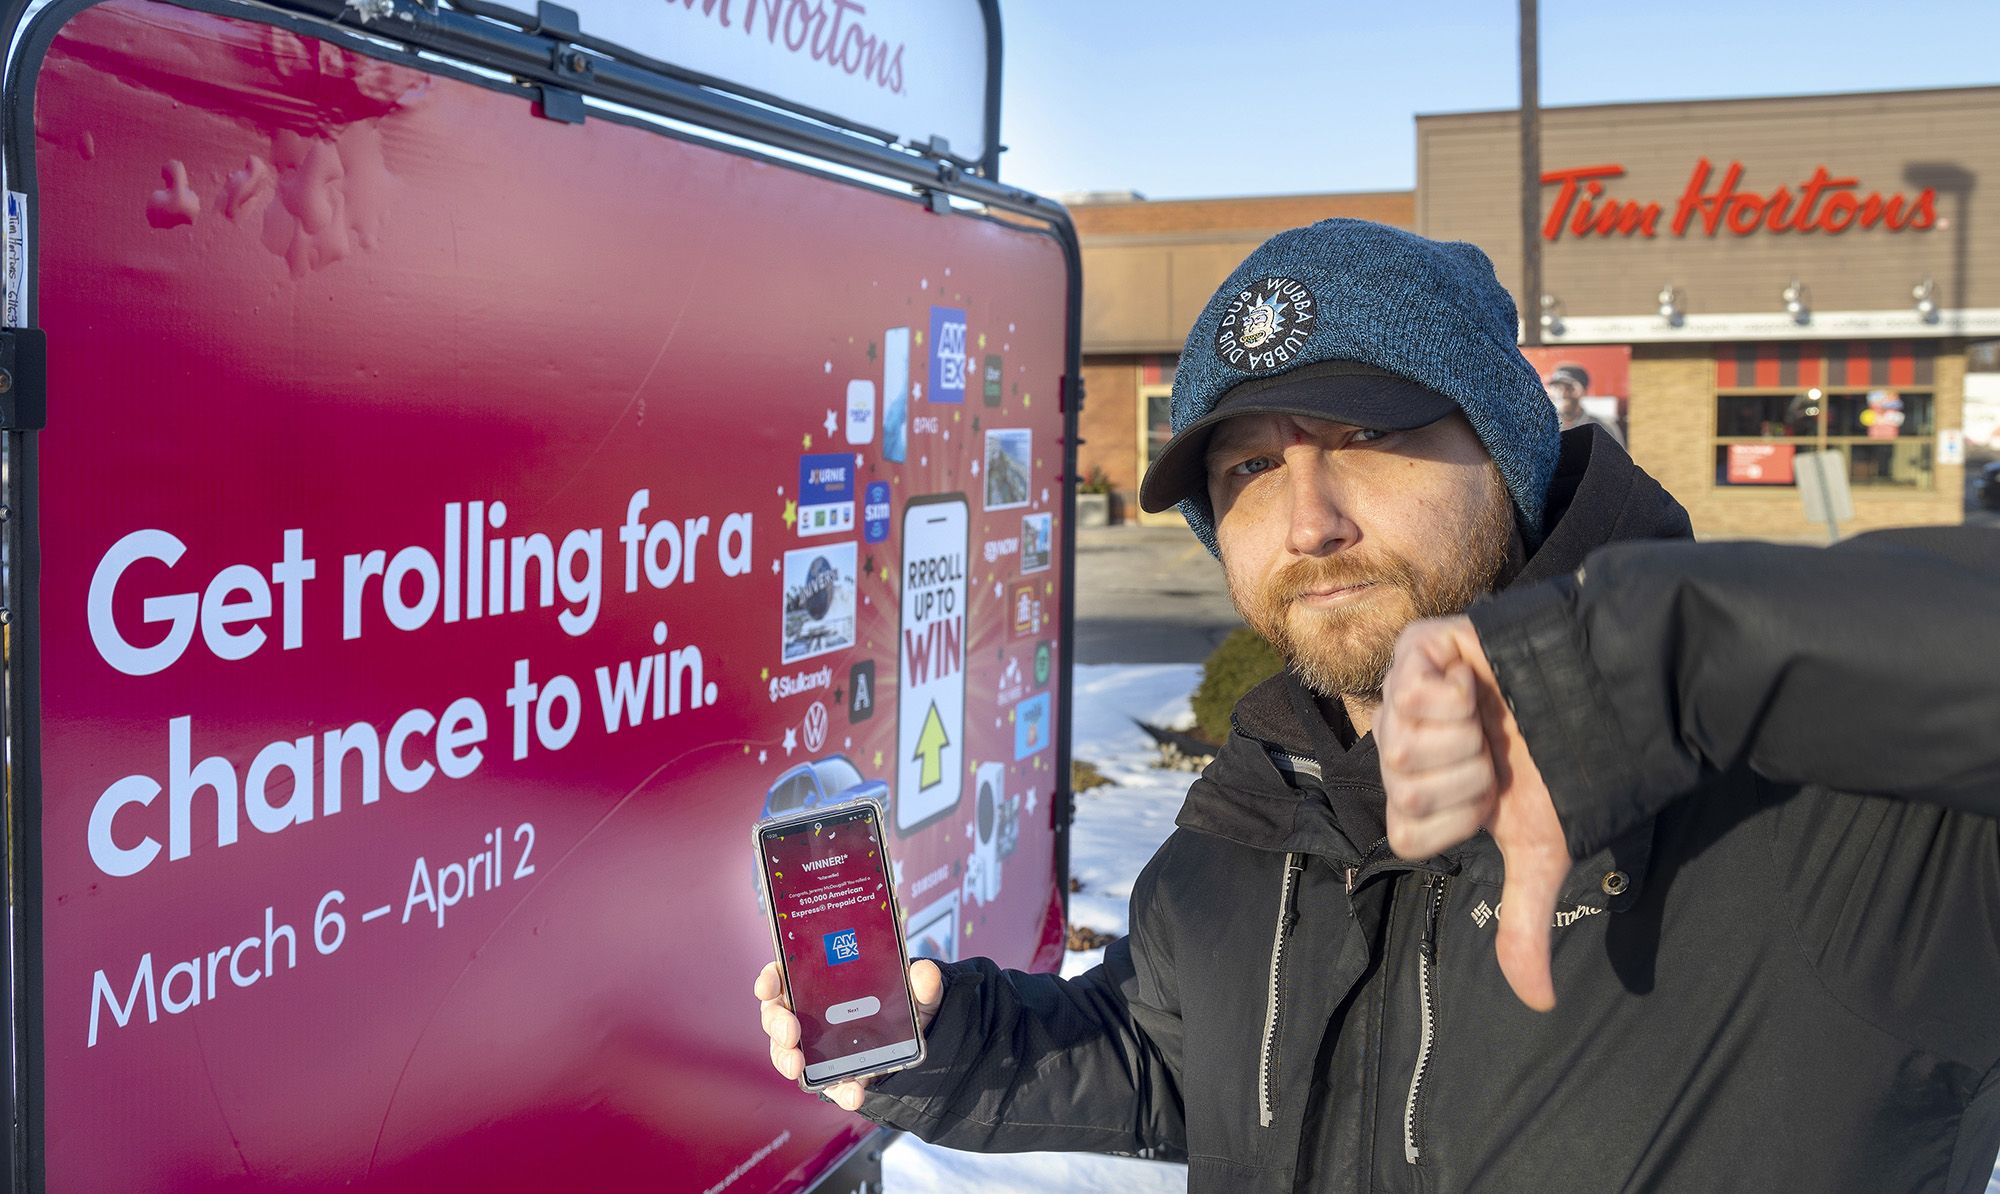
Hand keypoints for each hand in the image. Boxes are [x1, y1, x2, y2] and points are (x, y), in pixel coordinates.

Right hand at [754, 958, 944, 1109]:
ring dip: (786, 1059)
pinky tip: (852, 1094)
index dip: (771, 978)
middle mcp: (808, 1012)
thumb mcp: (915, 993)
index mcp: (818, 981)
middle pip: (777, 1014)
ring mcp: (815, 1045)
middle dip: (777, 1023)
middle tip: (789, 1032)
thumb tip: (925, 974)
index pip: (784, 973)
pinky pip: (824, 1083)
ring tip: (798, 1068)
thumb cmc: (900, 1008)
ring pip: (787, 1051)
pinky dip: (837, 1090)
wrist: (913, 1046)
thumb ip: (922, 984)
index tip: (768, 986)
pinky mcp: (831, 1073)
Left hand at [1378, 616, 1570, 1011]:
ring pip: (1399, 745)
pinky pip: (1407, 688)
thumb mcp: (1542, 850)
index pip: (1407, 834)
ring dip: (1463, 738)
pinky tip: (1478, 682)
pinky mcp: (1420, 648)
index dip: (1458, 819)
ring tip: (1492, 718)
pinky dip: (1455, 695)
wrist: (1607, 693)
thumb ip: (1524, 920)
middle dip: (1465, 778)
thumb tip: (1538, 1002)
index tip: (1494, 798)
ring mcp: (1407, 694)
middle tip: (1497, 753)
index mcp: (1425, 794)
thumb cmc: (1568, 767)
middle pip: (1400, 790)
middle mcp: (1407, 746)